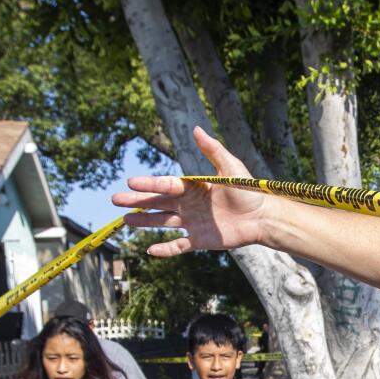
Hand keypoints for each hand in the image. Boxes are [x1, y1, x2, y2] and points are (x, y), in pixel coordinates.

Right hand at [113, 127, 273, 255]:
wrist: (263, 217)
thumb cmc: (249, 190)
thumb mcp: (230, 167)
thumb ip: (212, 150)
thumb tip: (196, 128)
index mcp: (193, 186)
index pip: (166, 185)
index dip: (149, 184)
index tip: (131, 182)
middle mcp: (189, 204)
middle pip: (158, 203)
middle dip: (137, 202)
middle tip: (116, 200)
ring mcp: (192, 223)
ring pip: (163, 222)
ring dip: (145, 222)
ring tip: (125, 221)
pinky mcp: (200, 240)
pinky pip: (178, 245)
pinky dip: (165, 249)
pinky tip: (150, 250)